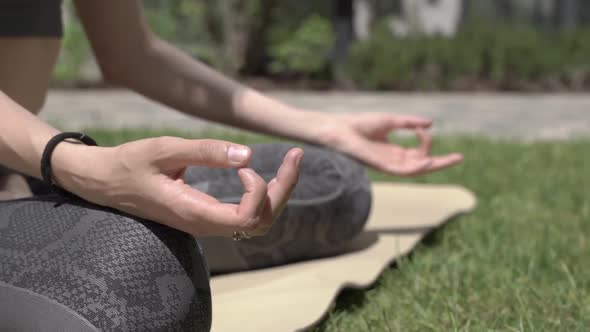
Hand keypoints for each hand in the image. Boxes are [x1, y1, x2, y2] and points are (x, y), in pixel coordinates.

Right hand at [51, 137, 302, 236]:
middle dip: (284, 189)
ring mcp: (206, 222)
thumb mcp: (165, 150)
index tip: (245, 166)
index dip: (260, 192)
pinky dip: (260, 194)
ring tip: (287, 163)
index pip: (248, 218)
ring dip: (276, 193)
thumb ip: (205, 152)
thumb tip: (248, 156)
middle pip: (262, 220)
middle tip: (295, 156)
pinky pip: (244, 214)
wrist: (104, 182)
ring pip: (256, 220)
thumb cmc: (130, 164)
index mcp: (195, 213)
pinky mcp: (205, 215)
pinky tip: (258, 172)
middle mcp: (205, 224)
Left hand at [318, 112, 462, 175]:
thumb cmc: (359, 125)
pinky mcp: (379, 165)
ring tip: (451, 160)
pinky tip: (426, 161)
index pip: (419, 154)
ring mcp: (386, 164)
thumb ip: (408, 122)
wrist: (338, 129)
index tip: (423, 129)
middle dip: (441, 163)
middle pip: (421, 165)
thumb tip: (430, 124)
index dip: (426, 143)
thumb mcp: (389, 121)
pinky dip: (414, 167)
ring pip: (414, 171)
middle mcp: (392, 161)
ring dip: (432, 166)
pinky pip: (400, 170)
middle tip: (460, 157)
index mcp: (394, 152)